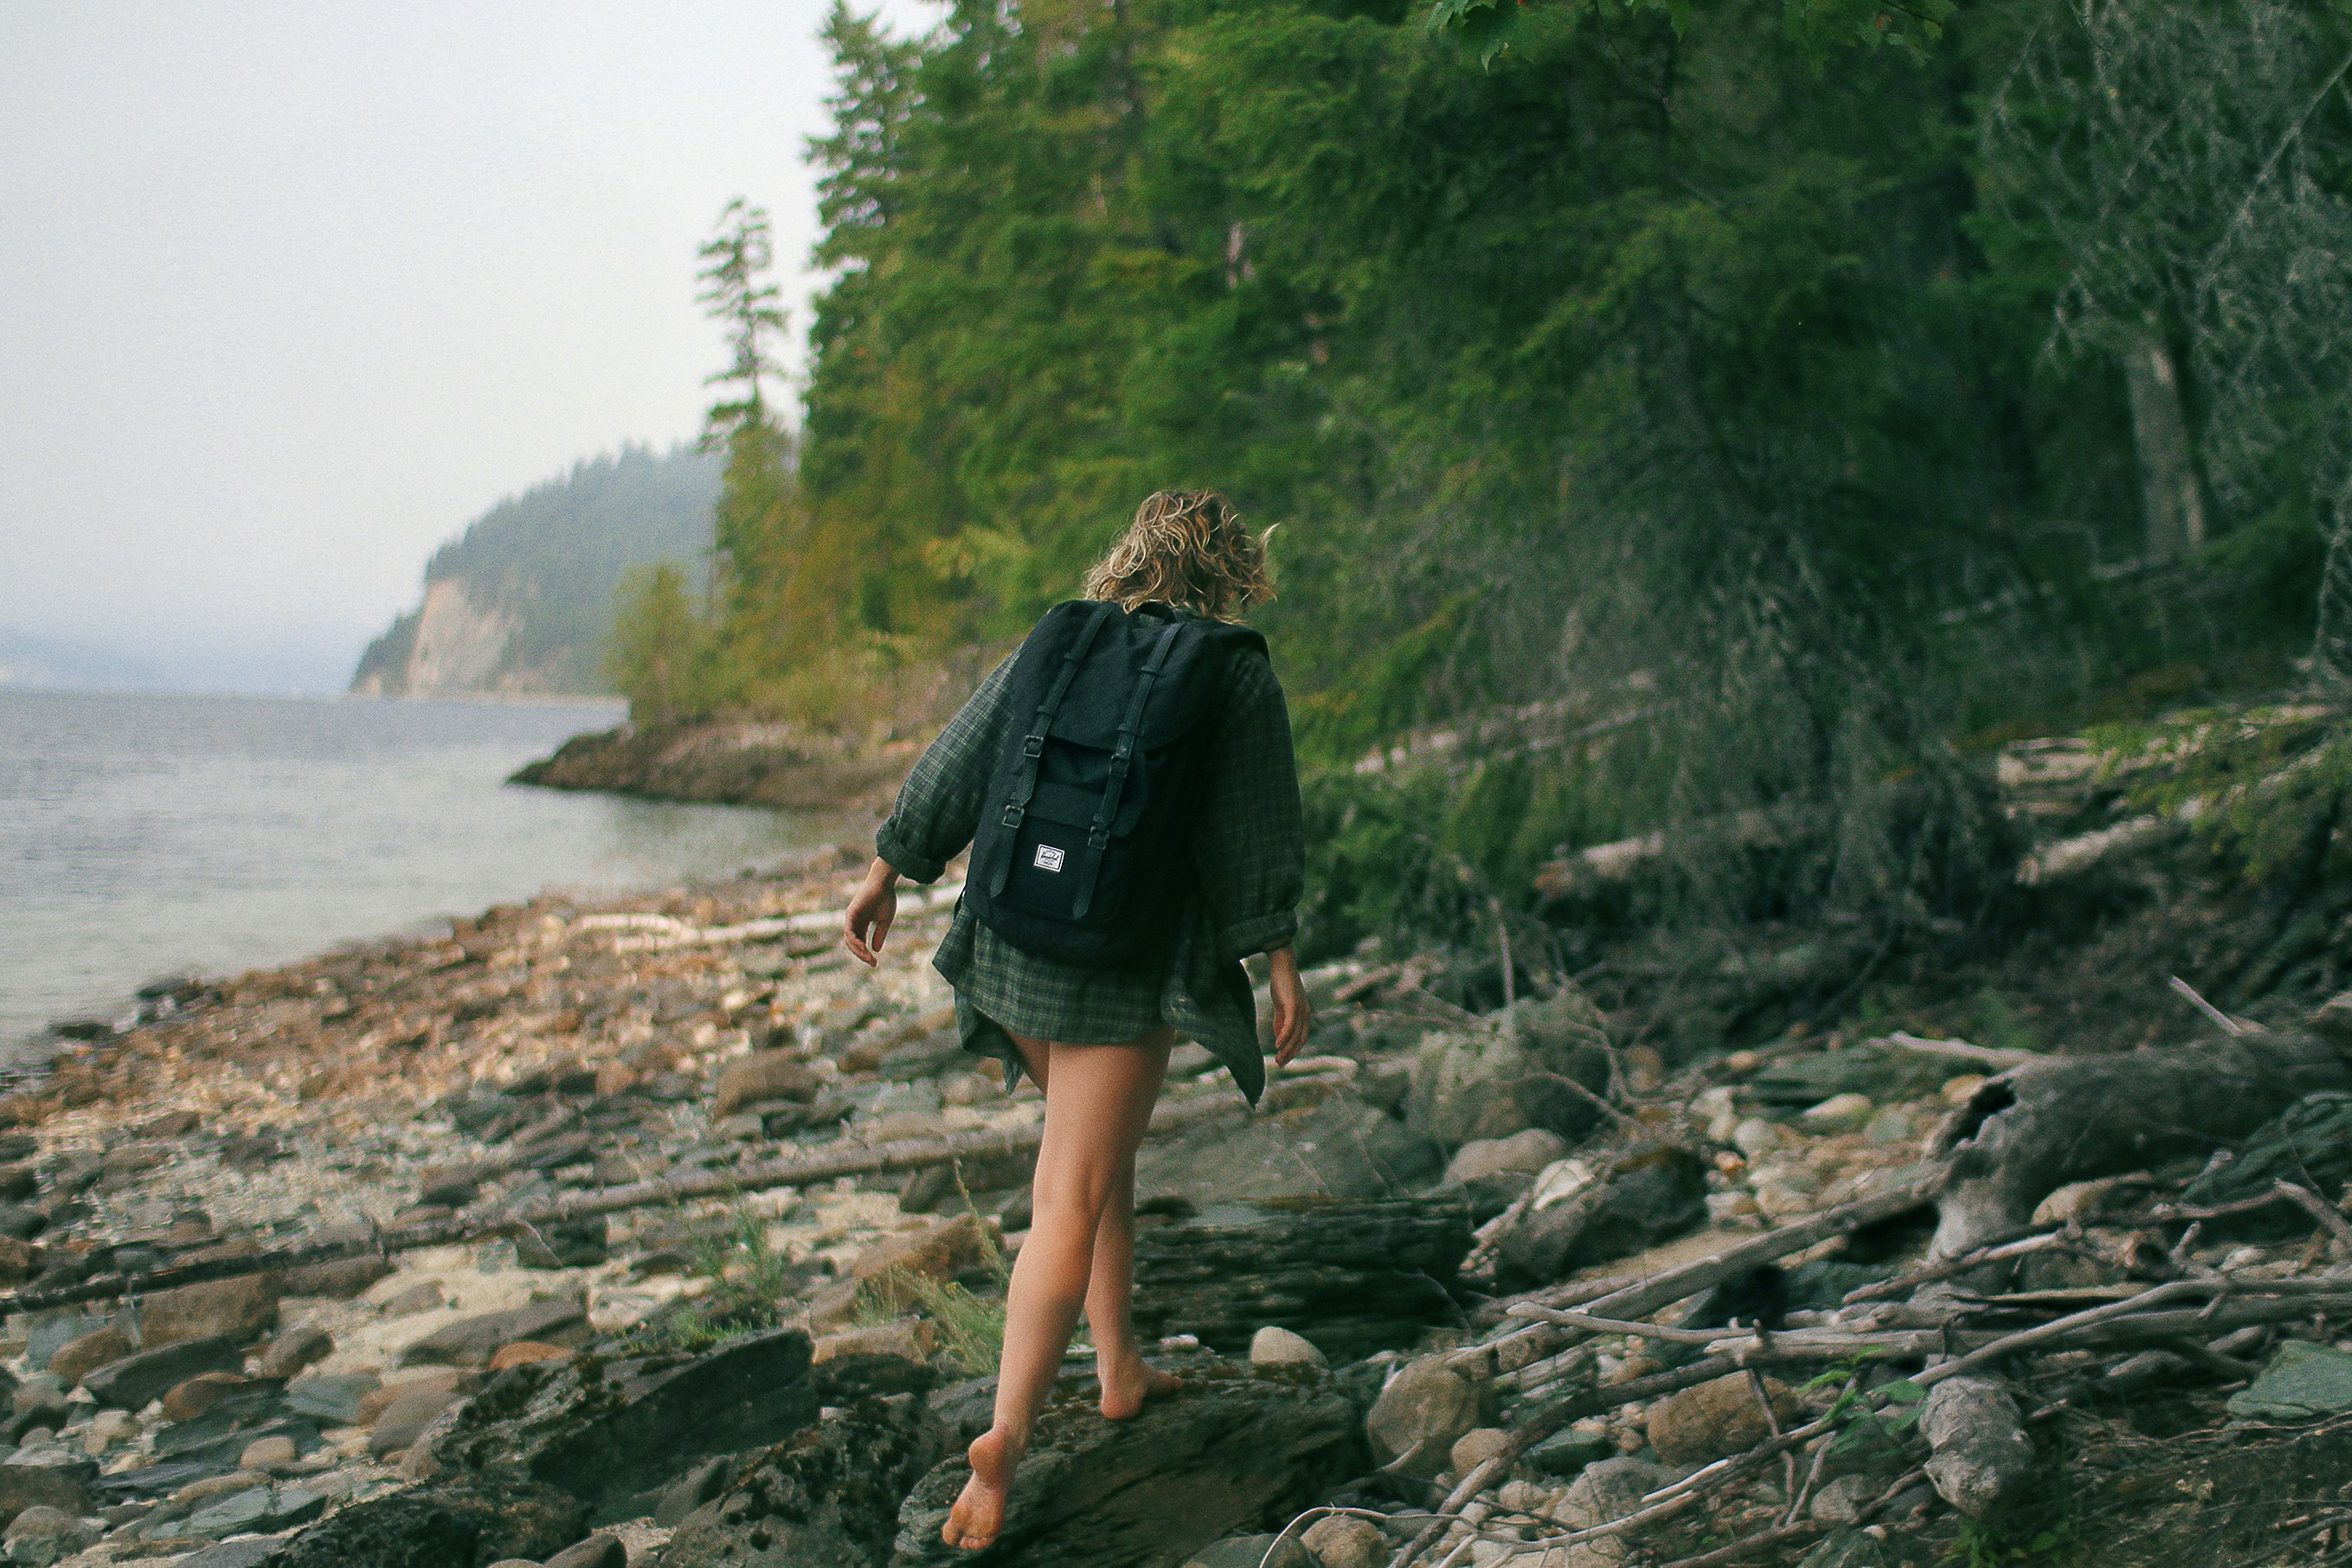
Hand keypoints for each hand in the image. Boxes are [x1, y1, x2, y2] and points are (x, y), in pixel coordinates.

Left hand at [843, 858, 900, 967]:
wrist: (884, 883)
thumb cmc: (886, 898)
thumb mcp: (885, 921)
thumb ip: (880, 934)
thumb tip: (875, 950)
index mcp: (862, 923)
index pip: (860, 943)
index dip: (866, 954)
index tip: (875, 963)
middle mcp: (855, 922)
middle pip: (853, 944)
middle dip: (862, 955)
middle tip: (872, 962)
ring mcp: (851, 918)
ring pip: (850, 939)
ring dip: (858, 950)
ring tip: (868, 957)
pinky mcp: (851, 913)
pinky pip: (849, 931)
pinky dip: (854, 940)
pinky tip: (863, 947)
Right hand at [1267, 945, 1312, 1067]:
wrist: (1282, 965)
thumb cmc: (1282, 983)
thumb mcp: (1281, 1005)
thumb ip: (1281, 1020)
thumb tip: (1279, 1037)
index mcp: (1304, 1014)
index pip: (1301, 1038)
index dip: (1293, 1050)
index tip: (1284, 1060)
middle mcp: (1305, 1013)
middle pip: (1300, 1040)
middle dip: (1290, 1054)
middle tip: (1280, 1064)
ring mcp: (1300, 1009)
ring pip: (1296, 1035)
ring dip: (1286, 1049)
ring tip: (1278, 1059)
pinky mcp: (1293, 1005)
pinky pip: (1290, 1025)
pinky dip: (1284, 1036)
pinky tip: (1277, 1045)